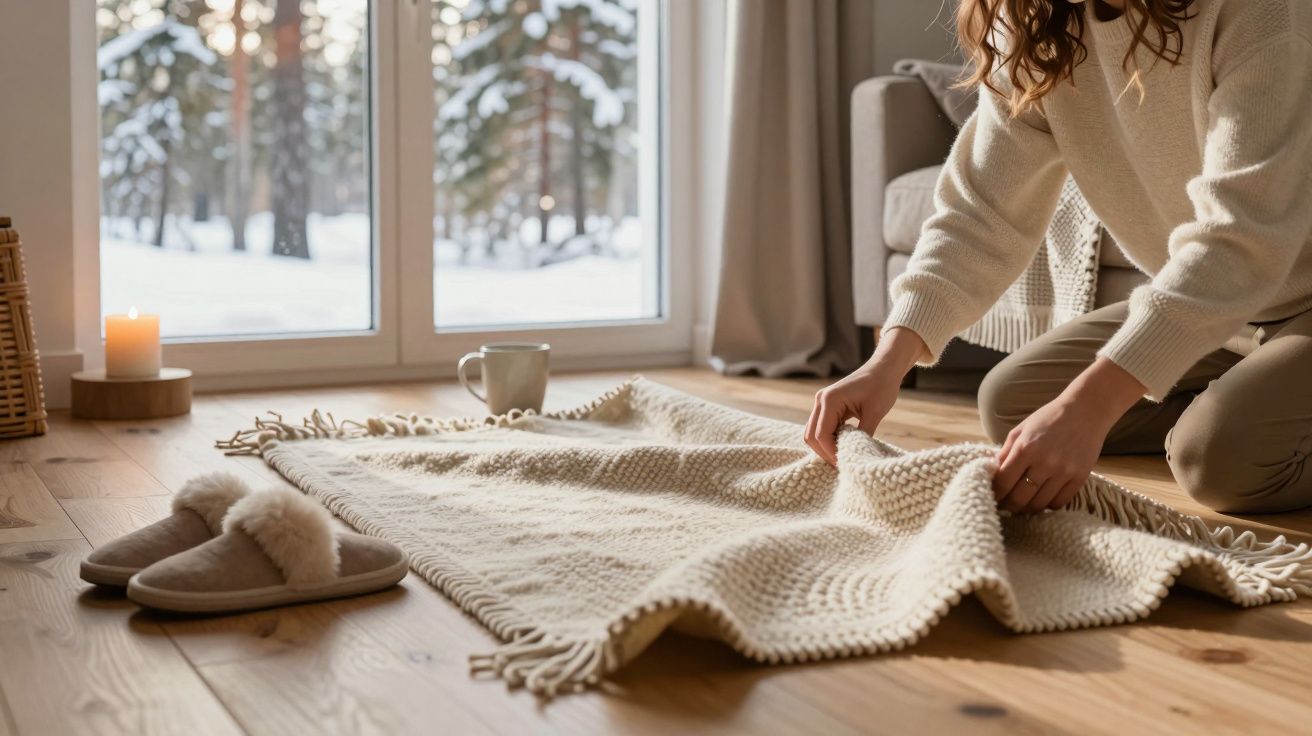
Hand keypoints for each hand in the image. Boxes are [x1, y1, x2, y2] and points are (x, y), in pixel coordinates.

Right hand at [805, 327, 926, 464]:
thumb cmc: (881, 387)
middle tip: (842, 465)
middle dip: (824, 453)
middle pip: (811, 436)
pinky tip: (844, 446)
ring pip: (813, 433)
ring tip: (844, 457)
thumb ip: (863, 434)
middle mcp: (821, 401)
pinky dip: (830, 439)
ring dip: (825, 447)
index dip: (830, 453)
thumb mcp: (875, 413)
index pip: (821, 435)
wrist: (884, 368)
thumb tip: (856, 456)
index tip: (845, 464)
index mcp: (830, 400)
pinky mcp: (828, 406)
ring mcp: (822, 402)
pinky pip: (822, 427)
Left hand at [993, 357, 1143, 511]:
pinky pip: (1059, 502)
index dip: (995, 494)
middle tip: (1005, 506)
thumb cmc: (1049, 419)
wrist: (1086, 411)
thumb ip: (1005, 452)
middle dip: (1008, 506)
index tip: (993, 497)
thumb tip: (992, 474)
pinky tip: (1042, 499)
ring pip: (1039, 504)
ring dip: (1027, 509)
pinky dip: (1047, 505)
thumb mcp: (1020, 430)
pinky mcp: (1079, 477)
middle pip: (1019, 498)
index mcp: (1025, 448)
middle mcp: (1044, 462)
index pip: (1003, 482)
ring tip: (1022, 505)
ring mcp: (1063, 471)